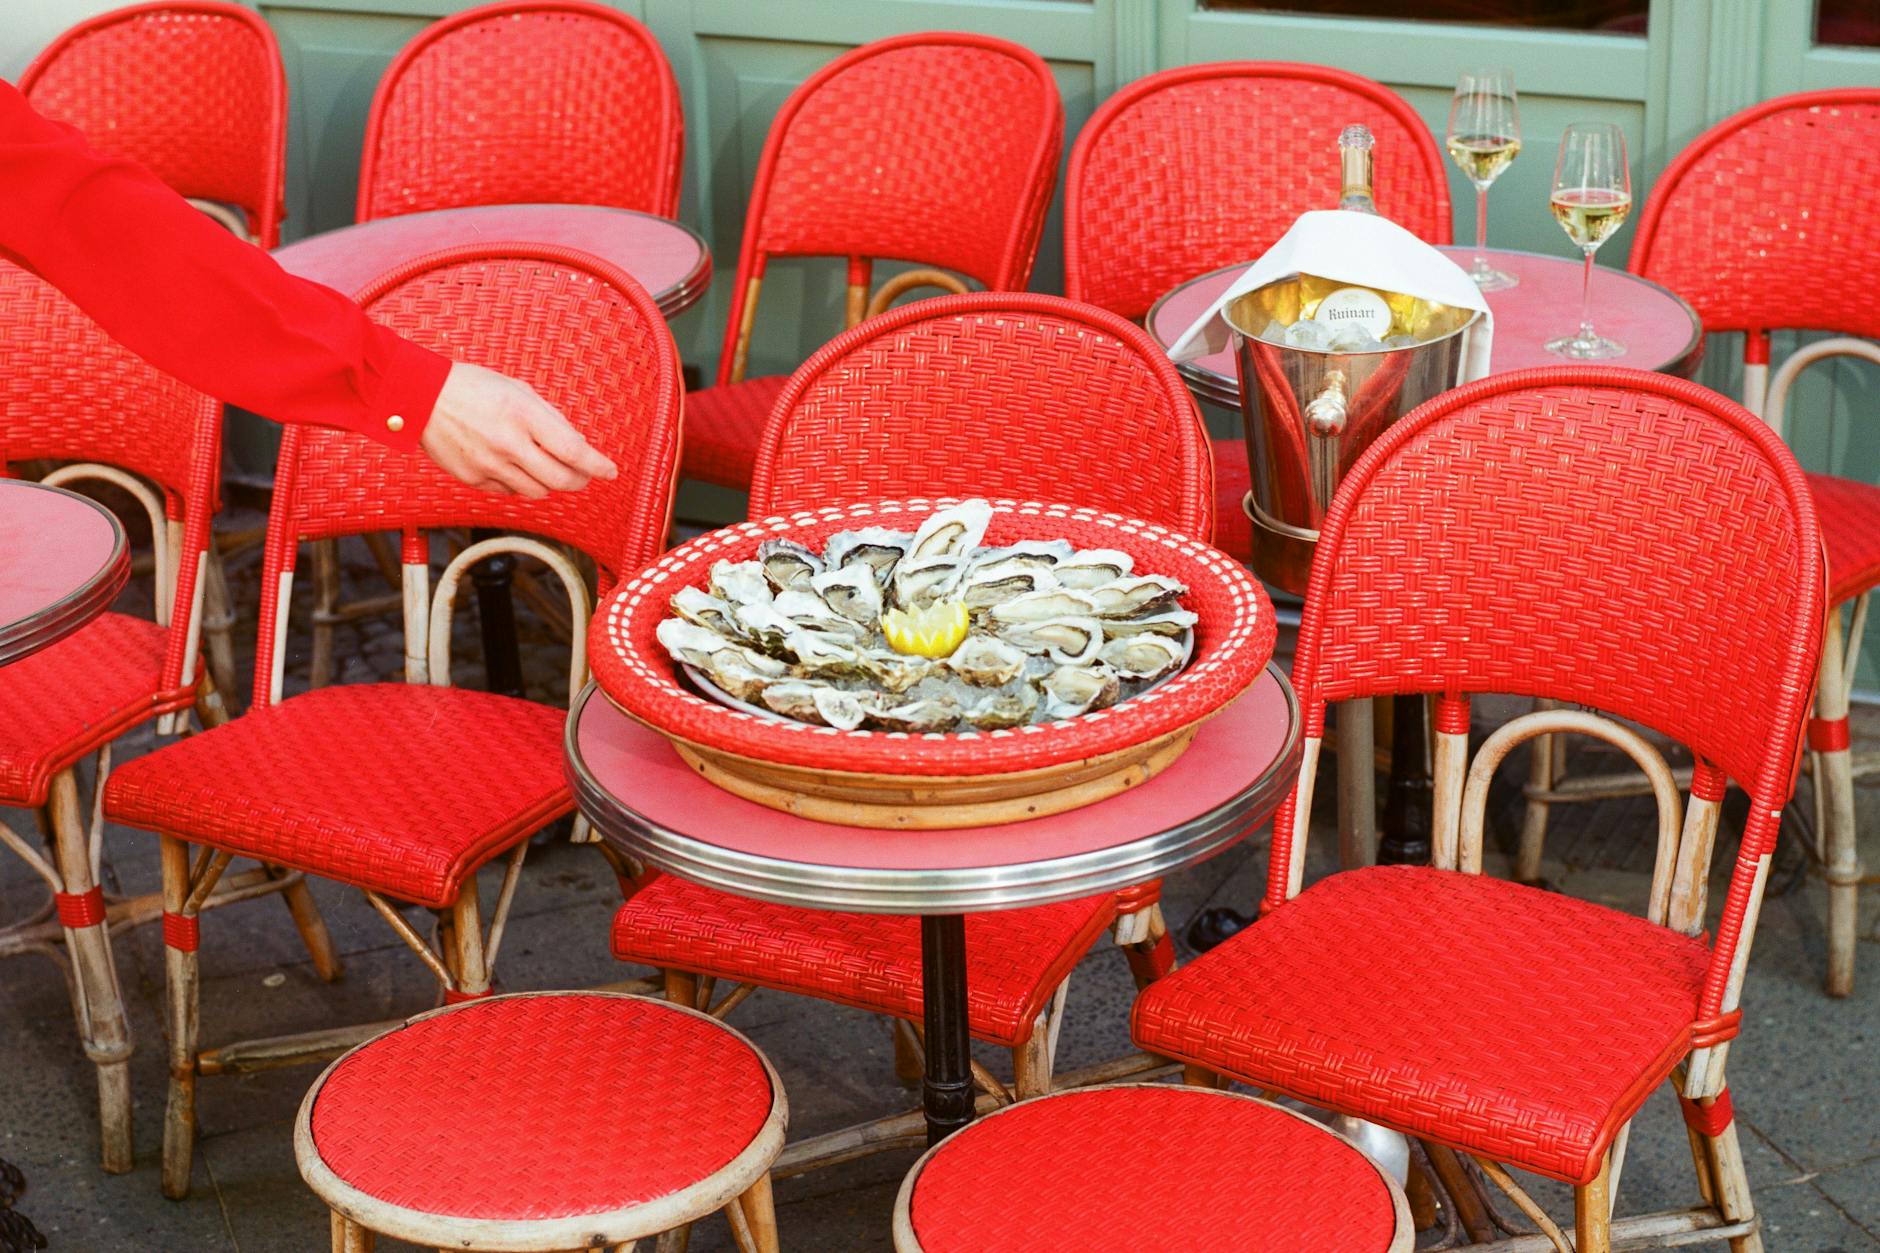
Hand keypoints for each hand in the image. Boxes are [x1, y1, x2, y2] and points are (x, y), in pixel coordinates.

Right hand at [419, 361, 617, 496]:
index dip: (598, 465)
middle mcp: (508, 444)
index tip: (611, 471)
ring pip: (538, 492)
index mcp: (523, 415)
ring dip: (550, 484)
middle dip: (580, 480)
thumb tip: (579, 444)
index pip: (573, 451)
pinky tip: (516, 467)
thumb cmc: (472, 387)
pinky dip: (521, 484)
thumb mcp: (518, 389)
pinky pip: (510, 492)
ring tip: (547, 467)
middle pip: (560, 480)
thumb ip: (551, 417)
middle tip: (584, 475)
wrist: (420, 396)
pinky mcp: (473, 479)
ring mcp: (489, 465)